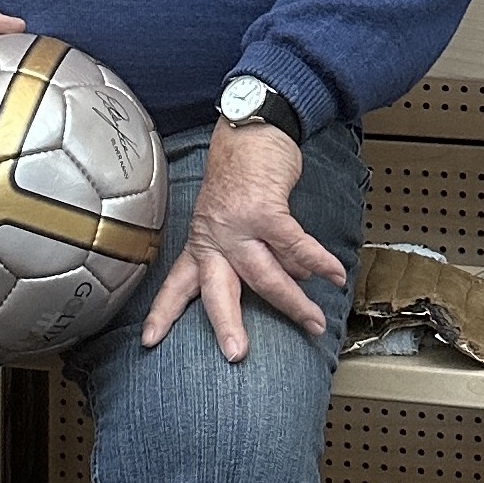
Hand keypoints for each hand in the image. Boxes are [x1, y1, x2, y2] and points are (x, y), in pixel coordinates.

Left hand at [140, 120, 347, 363]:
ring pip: (266, 276)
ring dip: (294, 303)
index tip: (149, 342)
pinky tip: (335, 276)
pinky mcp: (265, 211)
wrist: (249, 128)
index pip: (176, 285)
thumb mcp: (221, 215)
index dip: (163, 314)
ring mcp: (238, 225)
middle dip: (226, 324)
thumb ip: (240, 250)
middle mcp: (214, 238)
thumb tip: (288, 281)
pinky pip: (296, 246)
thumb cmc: (240, 173)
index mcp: (201, 243)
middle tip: (235, 354)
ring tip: (314, 323)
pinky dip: (319, 263)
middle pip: (218, 291)